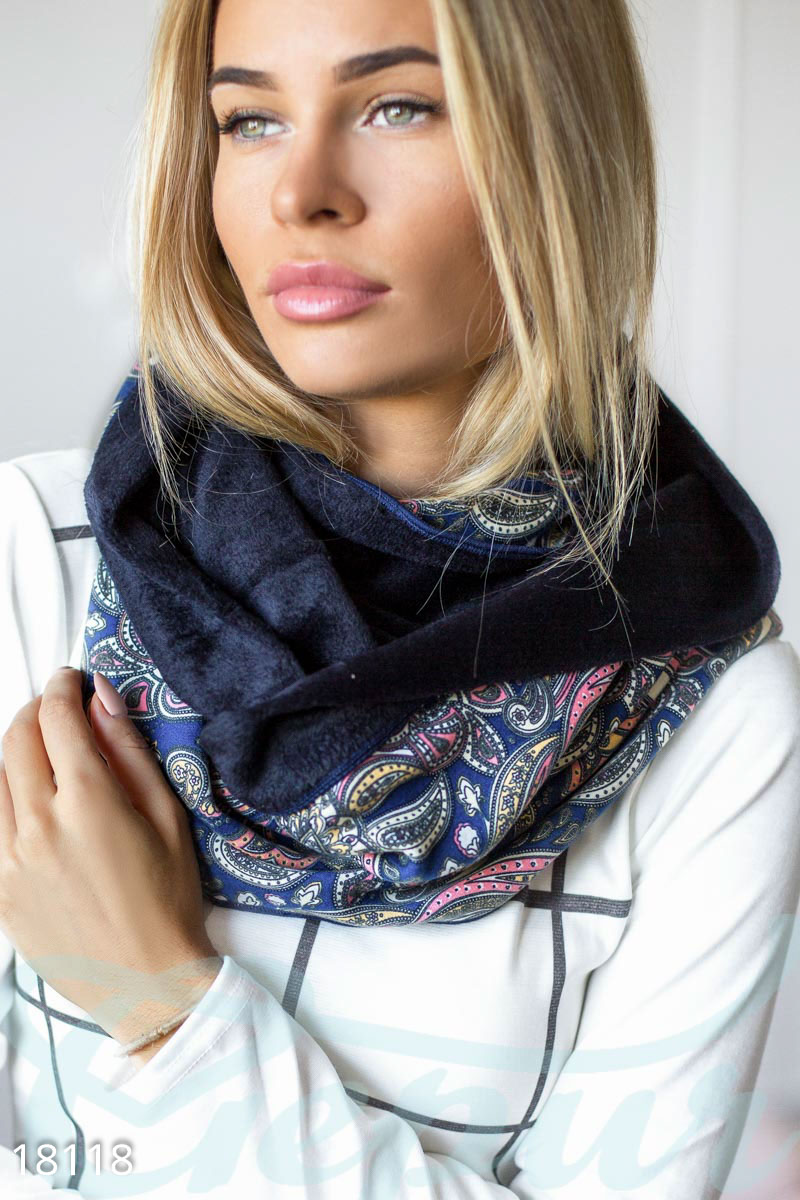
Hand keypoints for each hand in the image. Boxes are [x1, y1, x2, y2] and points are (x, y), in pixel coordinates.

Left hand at [0, 667, 220, 1048]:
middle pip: (17, 740)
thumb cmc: (167, 901)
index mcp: (88, 802)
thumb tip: (103, 701)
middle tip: (56, 708)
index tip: (71, 679)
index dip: (63, 688)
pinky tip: (25, 798)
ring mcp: (9, 859)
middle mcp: (39, 825)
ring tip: (40, 751)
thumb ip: (130, 752)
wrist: (145, 982)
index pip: (58, 719)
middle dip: (35, 712)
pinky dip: (2, 796)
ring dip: (14, 751)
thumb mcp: (167, 817)